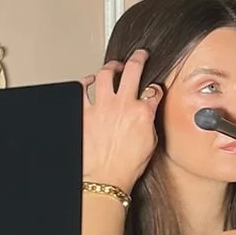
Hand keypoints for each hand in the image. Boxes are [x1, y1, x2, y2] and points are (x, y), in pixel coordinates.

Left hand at [83, 51, 160, 193]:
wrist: (107, 178)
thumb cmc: (126, 167)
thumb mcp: (150, 143)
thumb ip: (149, 121)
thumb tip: (148, 112)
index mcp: (142, 113)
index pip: (153, 91)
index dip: (155, 88)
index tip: (154, 89)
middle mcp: (123, 105)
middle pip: (132, 70)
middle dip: (138, 58)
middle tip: (140, 55)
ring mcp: (102, 107)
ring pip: (105, 74)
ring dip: (111, 67)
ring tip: (113, 66)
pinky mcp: (85, 113)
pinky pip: (80, 91)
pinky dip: (84, 83)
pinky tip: (87, 81)